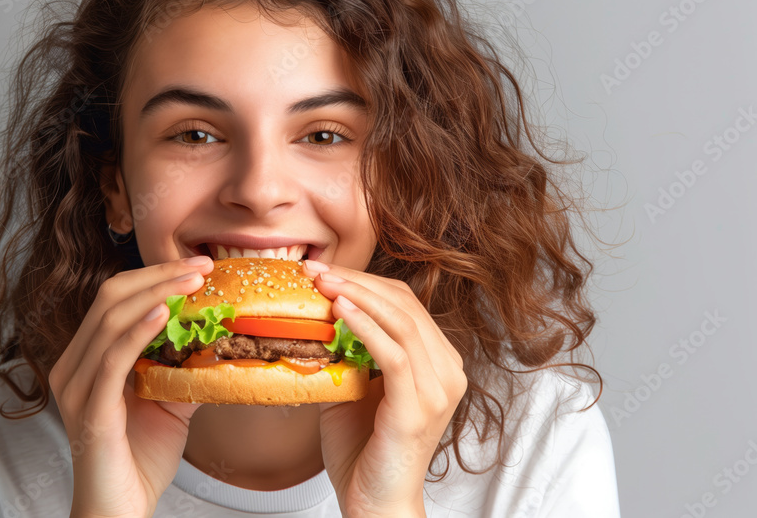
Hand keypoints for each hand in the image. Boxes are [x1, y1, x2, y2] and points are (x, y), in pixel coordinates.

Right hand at [48, 255, 213, 517]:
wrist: (120, 512)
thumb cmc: (139, 460)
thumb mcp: (170, 402)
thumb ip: (184, 368)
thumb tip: (220, 339)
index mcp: (88, 359)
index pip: (116, 299)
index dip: (154, 275)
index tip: (196, 266)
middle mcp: (74, 365)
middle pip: (110, 298)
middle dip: (158, 275)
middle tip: (200, 266)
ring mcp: (77, 386)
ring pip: (110, 319)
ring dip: (156, 293)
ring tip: (192, 282)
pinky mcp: (89, 409)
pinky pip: (112, 359)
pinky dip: (139, 330)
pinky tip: (165, 313)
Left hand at [302, 261, 467, 517]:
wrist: (375, 505)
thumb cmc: (363, 450)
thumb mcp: (354, 387)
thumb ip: (347, 351)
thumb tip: (315, 314)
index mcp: (438, 363)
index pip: (405, 305)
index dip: (366, 281)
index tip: (325, 270)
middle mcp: (447, 371)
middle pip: (405, 305)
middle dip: (358, 281)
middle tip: (317, 268)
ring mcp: (438, 388)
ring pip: (401, 322)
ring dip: (357, 295)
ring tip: (323, 281)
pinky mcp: (418, 406)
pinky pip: (393, 354)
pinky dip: (365, 326)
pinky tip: (339, 310)